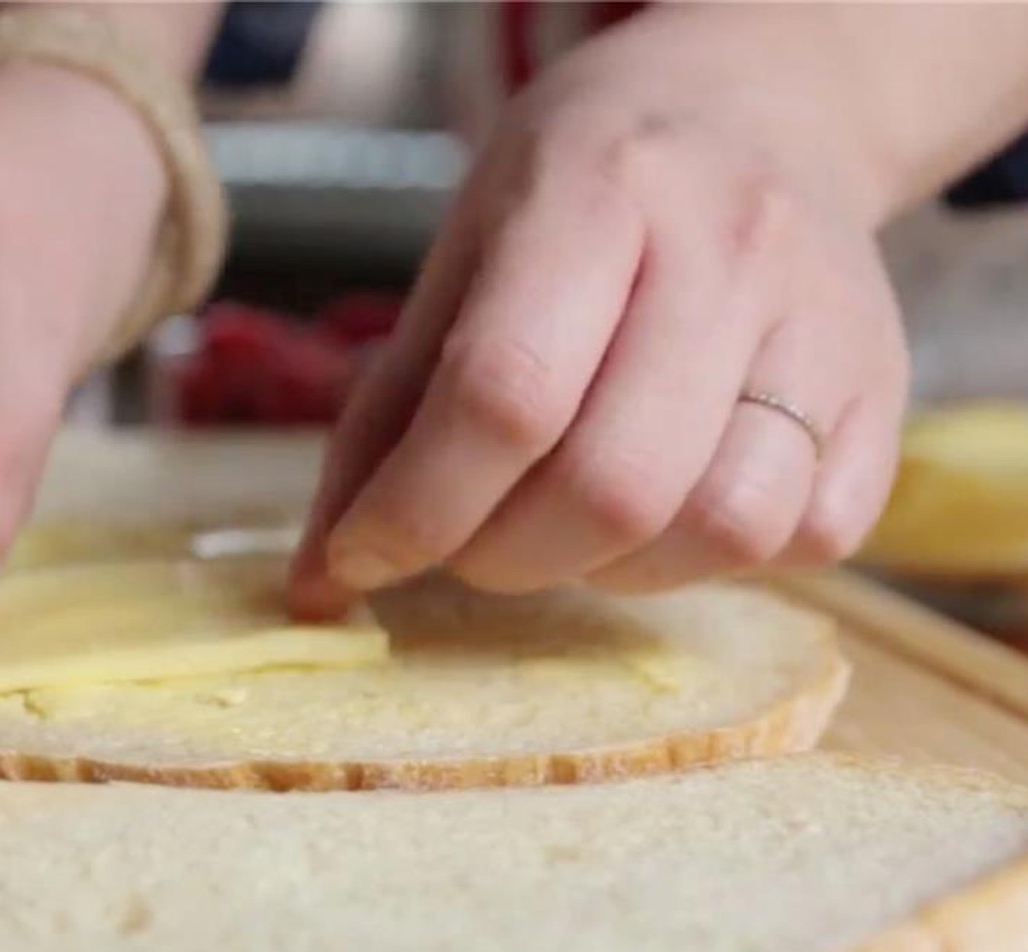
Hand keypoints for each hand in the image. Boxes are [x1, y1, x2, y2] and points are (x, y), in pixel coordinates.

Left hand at [289, 14, 909, 615]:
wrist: (763, 110)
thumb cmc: (589, 185)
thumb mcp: (461, 258)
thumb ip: (385, 420)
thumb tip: (321, 582)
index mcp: (598, 192)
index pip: (504, 393)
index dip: (418, 510)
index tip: (365, 558)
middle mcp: (730, 249)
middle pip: (611, 483)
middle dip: (503, 557)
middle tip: (469, 544)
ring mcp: (826, 323)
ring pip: (719, 525)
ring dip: (611, 569)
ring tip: (568, 525)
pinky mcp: (888, 392)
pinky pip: (804, 537)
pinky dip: (709, 559)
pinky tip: (664, 509)